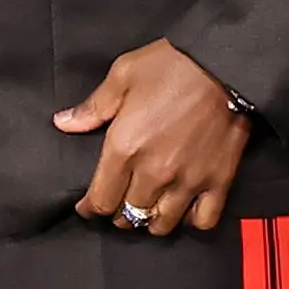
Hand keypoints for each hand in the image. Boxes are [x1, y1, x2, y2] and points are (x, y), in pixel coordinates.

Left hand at [54, 40, 251, 235]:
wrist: (224, 63)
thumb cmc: (171, 65)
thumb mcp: (123, 75)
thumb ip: (93, 106)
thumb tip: (63, 123)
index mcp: (124, 148)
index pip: (100, 200)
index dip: (90, 209)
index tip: (88, 207)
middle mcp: (154, 173)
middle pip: (128, 216)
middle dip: (118, 213)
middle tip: (118, 202)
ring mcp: (188, 180)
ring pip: (161, 224)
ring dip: (150, 220)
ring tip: (148, 208)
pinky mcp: (218, 181)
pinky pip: (202, 221)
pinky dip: (190, 221)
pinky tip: (183, 209)